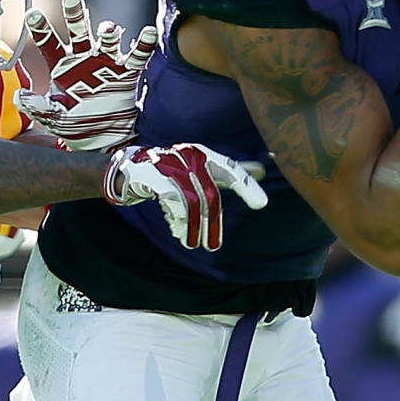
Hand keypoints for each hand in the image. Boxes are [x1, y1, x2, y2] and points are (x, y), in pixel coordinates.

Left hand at [13, 0, 157, 150]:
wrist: (101, 140)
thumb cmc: (74, 124)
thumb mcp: (52, 117)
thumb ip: (37, 107)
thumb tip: (19, 97)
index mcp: (62, 66)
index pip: (49, 43)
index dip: (41, 28)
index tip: (32, 14)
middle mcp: (84, 59)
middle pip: (78, 31)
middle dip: (75, 14)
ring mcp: (106, 64)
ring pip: (107, 41)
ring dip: (108, 33)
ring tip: (108, 30)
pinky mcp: (127, 74)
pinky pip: (137, 57)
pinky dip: (143, 45)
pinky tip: (148, 34)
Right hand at [101, 143, 267, 250]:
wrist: (136, 167)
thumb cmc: (178, 170)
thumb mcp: (204, 169)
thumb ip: (231, 171)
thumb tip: (264, 169)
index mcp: (204, 154)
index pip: (230, 169)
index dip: (246, 186)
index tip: (262, 204)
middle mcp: (189, 156)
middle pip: (209, 193)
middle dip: (213, 223)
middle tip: (213, 246)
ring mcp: (171, 165)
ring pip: (190, 202)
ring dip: (193, 226)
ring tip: (193, 243)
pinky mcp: (154, 177)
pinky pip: (172, 203)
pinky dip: (178, 220)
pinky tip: (178, 231)